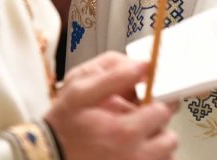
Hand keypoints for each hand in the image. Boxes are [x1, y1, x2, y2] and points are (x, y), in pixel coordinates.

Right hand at [46, 52, 176, 159]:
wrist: (47, 156)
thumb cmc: (63, 125)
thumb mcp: (80, 92)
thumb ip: (113, 76)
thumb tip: (144, 65)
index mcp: (125, 131)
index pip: (164, 112)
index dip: (160, 100)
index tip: (152, 99)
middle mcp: (135, 157)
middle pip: (169, 139)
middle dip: (159, 127)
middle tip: (142, 120)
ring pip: (164, 157)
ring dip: (156, 146)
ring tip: (136, 138)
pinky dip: (148, 158)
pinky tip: (131, 151)